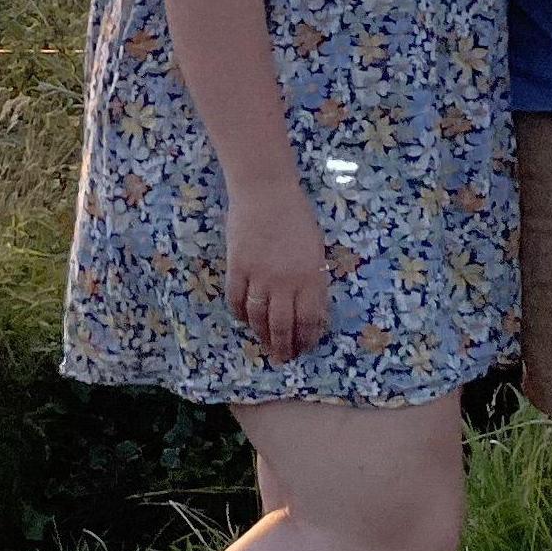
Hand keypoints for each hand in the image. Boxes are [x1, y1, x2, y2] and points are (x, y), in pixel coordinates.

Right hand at [224, 180, 332, 361]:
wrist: (265, 192)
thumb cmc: (296, 216)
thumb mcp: (315, 249)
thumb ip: (313, 278)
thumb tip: (308, 307)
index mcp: (311, 276)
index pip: (311, 320)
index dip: (308, 338)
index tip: (305, 347)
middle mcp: (286, 282)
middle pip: (284, 325)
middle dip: (284, 346)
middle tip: (283, 358)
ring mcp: (259, 276)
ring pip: (258, 317)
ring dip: (262, 335)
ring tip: (265, 344)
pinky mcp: (237, 268)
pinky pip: (236, 300)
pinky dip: (240, 314)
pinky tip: (244, 319)